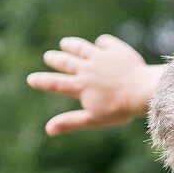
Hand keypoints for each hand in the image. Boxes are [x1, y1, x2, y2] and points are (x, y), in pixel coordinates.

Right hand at [26, 34, 164, 135]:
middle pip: (66, 62)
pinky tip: (100, 43)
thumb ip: (71, 122)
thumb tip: (48, 130)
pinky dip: (101, 43)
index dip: (42, 81)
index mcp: (80, 86)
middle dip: (55, 59)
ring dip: (72, 45)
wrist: (142, 91)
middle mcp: (87, 69)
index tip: (31, 79)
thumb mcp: (93, 119)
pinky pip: (105, 42)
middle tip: (48, 56)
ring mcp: (101, 57)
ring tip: (65, 43)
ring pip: (82, 48)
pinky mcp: (116, 50)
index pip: (55, 83)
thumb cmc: (119, 109)